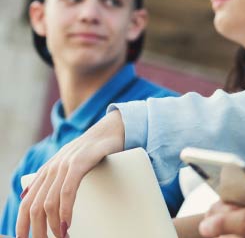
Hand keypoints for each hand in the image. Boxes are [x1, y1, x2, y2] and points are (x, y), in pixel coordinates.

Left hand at [17, 110, 124, 237]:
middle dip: (38, 230)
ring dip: (53, 225)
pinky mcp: (79, 163)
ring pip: (48, 203)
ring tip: (61, 237)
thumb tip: (25, 195)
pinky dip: (65, 211)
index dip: (22, 224)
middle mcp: (51, 168)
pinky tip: (67, 223)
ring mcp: (64, 165)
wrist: (113, 128)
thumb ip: (49, 178)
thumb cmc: (94, 149)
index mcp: (46, 171)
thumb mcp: (67, 164)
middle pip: (34, 207)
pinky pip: (67, 192)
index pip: (26, 202)